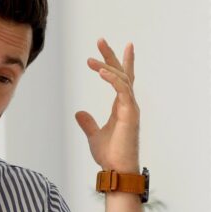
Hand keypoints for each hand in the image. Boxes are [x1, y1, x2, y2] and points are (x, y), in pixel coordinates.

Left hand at [75, 38, 139, 172]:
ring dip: (106, 66)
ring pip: (121, 78)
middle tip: (100, 40)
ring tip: (90, 60)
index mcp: (122, 107)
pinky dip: (112, 79)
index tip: (118, 46)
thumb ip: (88, 123)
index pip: (122, 80)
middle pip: (122, 73)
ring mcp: (131, 107)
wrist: (117, 171)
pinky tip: (99, 71)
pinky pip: (122, 89)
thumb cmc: (110, 156)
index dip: (119, 63)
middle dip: (112, 56)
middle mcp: (128, 104)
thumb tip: (79, 113)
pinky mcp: (130, 113)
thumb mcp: (94, 136)